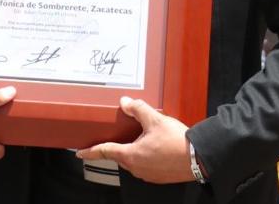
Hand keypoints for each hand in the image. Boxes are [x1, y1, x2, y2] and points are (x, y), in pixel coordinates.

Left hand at [76, 97, 193, 183]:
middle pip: (120, 155)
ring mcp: (148, 174)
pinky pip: (146, 165)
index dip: (90, 151)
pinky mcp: (159, 177)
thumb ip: (137, 109)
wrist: (198, 158)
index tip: (80, 153)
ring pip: (134, 160)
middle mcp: (137, 167)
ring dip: (135, 150)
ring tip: (145, 138)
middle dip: (118, 146)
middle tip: (121, 135)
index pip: (105, 151)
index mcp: (131, 155)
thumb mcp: (154, 119)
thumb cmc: (177, 141)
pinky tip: (156, 147)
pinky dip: (146, 156)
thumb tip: (125, 102)